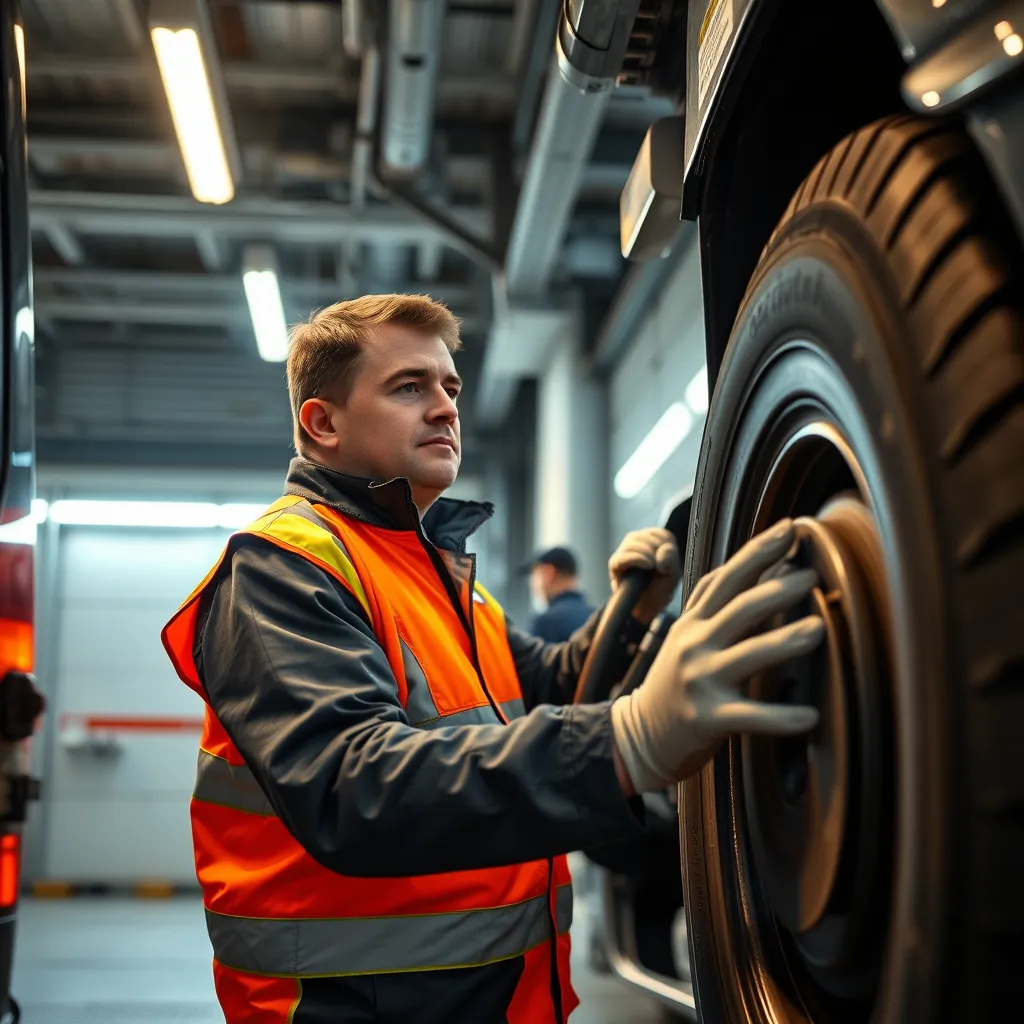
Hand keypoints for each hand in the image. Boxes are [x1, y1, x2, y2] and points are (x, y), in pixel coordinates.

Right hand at [608, 527, 680, 624]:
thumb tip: (661, 552)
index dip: (665, 542)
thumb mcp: (672, 573)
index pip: (658, 533)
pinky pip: (622, 556)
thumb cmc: (660, 590)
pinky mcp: (615, 566)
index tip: (669, 557)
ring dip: (646, 552)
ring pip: (632, 541)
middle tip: (660, 565)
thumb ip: (671, 558)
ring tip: (653, 566)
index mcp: (650, 543)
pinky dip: (637, 558)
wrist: (648, 609)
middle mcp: (634, 545)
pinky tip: (647, 565)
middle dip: (656, 548)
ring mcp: (623, 554)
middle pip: (644, 535)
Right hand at [610, 518, 824, 793]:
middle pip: (738, 610)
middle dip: (776, 590)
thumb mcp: (688, 635)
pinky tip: (811, 717)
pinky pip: (750, 716)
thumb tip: (762, 565)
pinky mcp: (708, 719)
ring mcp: (701, 681)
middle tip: (812, 576)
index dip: (758, 552)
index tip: (789, 529)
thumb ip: (717, 603)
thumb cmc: (677, 680)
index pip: (727, 579)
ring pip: (746, 655)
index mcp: (693, 622)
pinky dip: (780, 717)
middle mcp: (694, 645)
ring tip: (819, 628)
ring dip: (784, 641)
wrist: (641, 733)